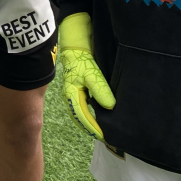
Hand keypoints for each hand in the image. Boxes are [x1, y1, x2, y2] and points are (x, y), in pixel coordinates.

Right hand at [58, 13, 115, 139]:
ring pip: (83, 112)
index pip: (83, 117)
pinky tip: (102, 114)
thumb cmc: (81, 57)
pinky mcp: (81, 88)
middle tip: (106, 138)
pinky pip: (86, 105)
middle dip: (92, 128)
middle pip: (81, 118)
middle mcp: (71, 96)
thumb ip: (100, 89)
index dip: (93, 128)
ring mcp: (75, 92)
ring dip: (93, 121)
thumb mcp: (92, 72)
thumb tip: (109, 107)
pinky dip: (93, 113)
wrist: (76, 42)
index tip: (104, 137)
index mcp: (71, 94)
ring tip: (104, 130)